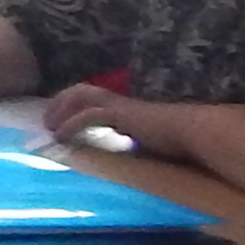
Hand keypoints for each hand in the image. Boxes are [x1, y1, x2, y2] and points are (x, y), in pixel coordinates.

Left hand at [44, 83, 196, 155]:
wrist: (198, 133)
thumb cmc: (180, 140)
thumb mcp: (152, 140)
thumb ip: (137, 142)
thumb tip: (130, 154)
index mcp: (128, 108)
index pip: (96, 98)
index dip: (75, 105)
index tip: (59, 119)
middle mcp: (123, 103)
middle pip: (84, 91)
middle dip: (61, 102)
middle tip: (46, 121)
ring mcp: (122, 106)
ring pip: (82, 97)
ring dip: (61, 110)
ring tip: (49, 127)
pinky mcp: (123, 114)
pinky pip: (90, 115)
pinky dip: (71, 124)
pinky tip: (61, 136)